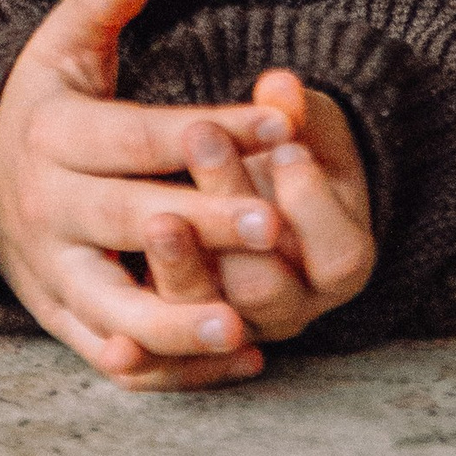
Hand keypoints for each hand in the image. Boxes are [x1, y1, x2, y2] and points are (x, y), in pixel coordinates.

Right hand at [0, 0, 311, 390]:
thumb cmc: (39, 108)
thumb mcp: (57, 47)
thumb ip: (99, 4)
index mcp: (54, 136)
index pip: (137, 133)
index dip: (207, 130)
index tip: (277, 126)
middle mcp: (49, 208)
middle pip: (129, 219)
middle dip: (203, 227)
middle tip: (274, 230)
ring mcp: (52, 271)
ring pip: (112, 307)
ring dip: (176, 323)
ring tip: (243, 329)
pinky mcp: (59, 319)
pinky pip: (111, 354)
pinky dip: (168, 368)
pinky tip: (235, 361)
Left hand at [135, 67, 374, 350]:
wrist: (263, 198)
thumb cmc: (284, 151)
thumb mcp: (302, 125)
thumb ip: (295, 110)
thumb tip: (279, 86)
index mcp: (340, 258)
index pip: (338, 254)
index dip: (313, 205)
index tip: (285, 146)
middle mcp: (295, 306)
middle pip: (265, 286)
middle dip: (232, 213)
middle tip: (203, 142)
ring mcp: (241, 329)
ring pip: (211, 321)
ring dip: (184, 273)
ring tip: (158, 220)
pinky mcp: (188, 349)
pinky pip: (167, 369)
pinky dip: (145, 361)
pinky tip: (115, 348)